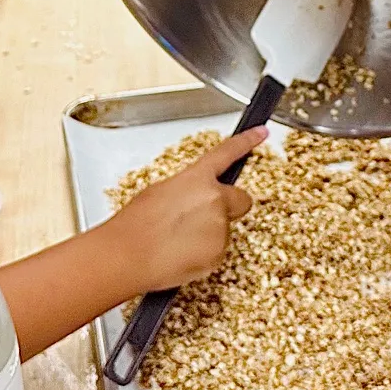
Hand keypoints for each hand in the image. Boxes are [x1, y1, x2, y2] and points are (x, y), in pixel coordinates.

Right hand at [108, 127, 264, 293]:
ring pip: (225, 229)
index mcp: (197, 179)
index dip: (246, 142)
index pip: (227, 153)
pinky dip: (203, 253)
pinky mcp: (219, 255)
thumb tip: (191, 197)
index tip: (261, 133)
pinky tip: (179, 254)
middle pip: (240, 199)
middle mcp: (215, 201)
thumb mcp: (159, 192)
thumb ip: (186, 189)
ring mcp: (220, 229)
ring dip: (209, 233)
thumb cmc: (135, 225)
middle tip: (202, 216)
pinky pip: (216, 251)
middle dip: (228, 206)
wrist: (128, 256)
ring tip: (177, 240)